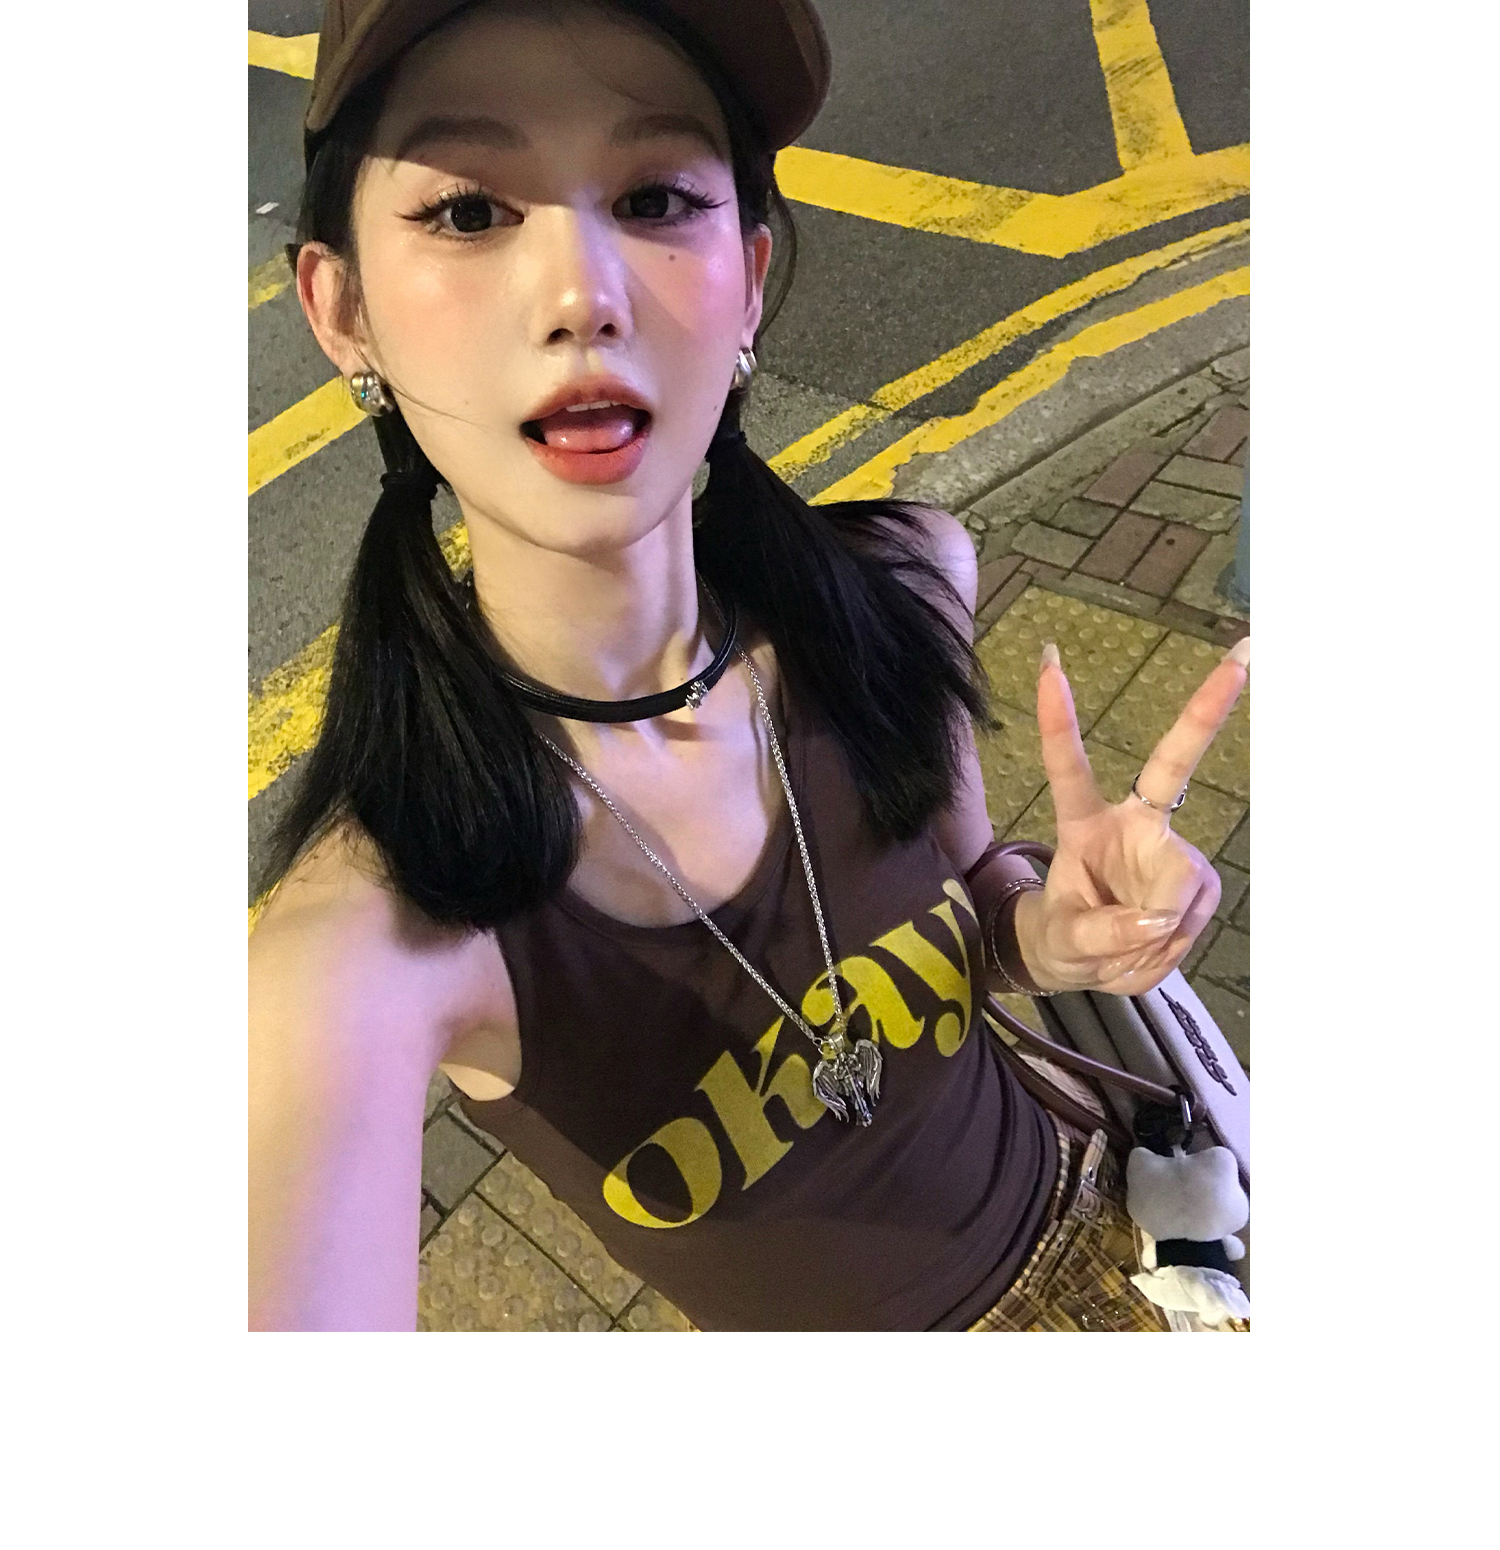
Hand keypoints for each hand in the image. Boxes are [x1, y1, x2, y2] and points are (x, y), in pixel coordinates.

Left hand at [1011, 636, 1248, 995]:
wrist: (1085, 959)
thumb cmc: (1063, 935)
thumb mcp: (1060, 941)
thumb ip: (1098, 932)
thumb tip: (1154, 921)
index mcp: (1085, 822)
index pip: (1070, 767)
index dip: (1059, 720)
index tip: (1050, 662)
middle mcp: (1135, 822)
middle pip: (1174, 764)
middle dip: (1207, 707)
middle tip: (1245, 653)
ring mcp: (1171, 851)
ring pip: (1179, 892)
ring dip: (1150, 938)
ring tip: (1119, 950)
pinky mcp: (1196, 884)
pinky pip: (1189, 924)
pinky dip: (1166, 952)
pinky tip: (1146, 952)